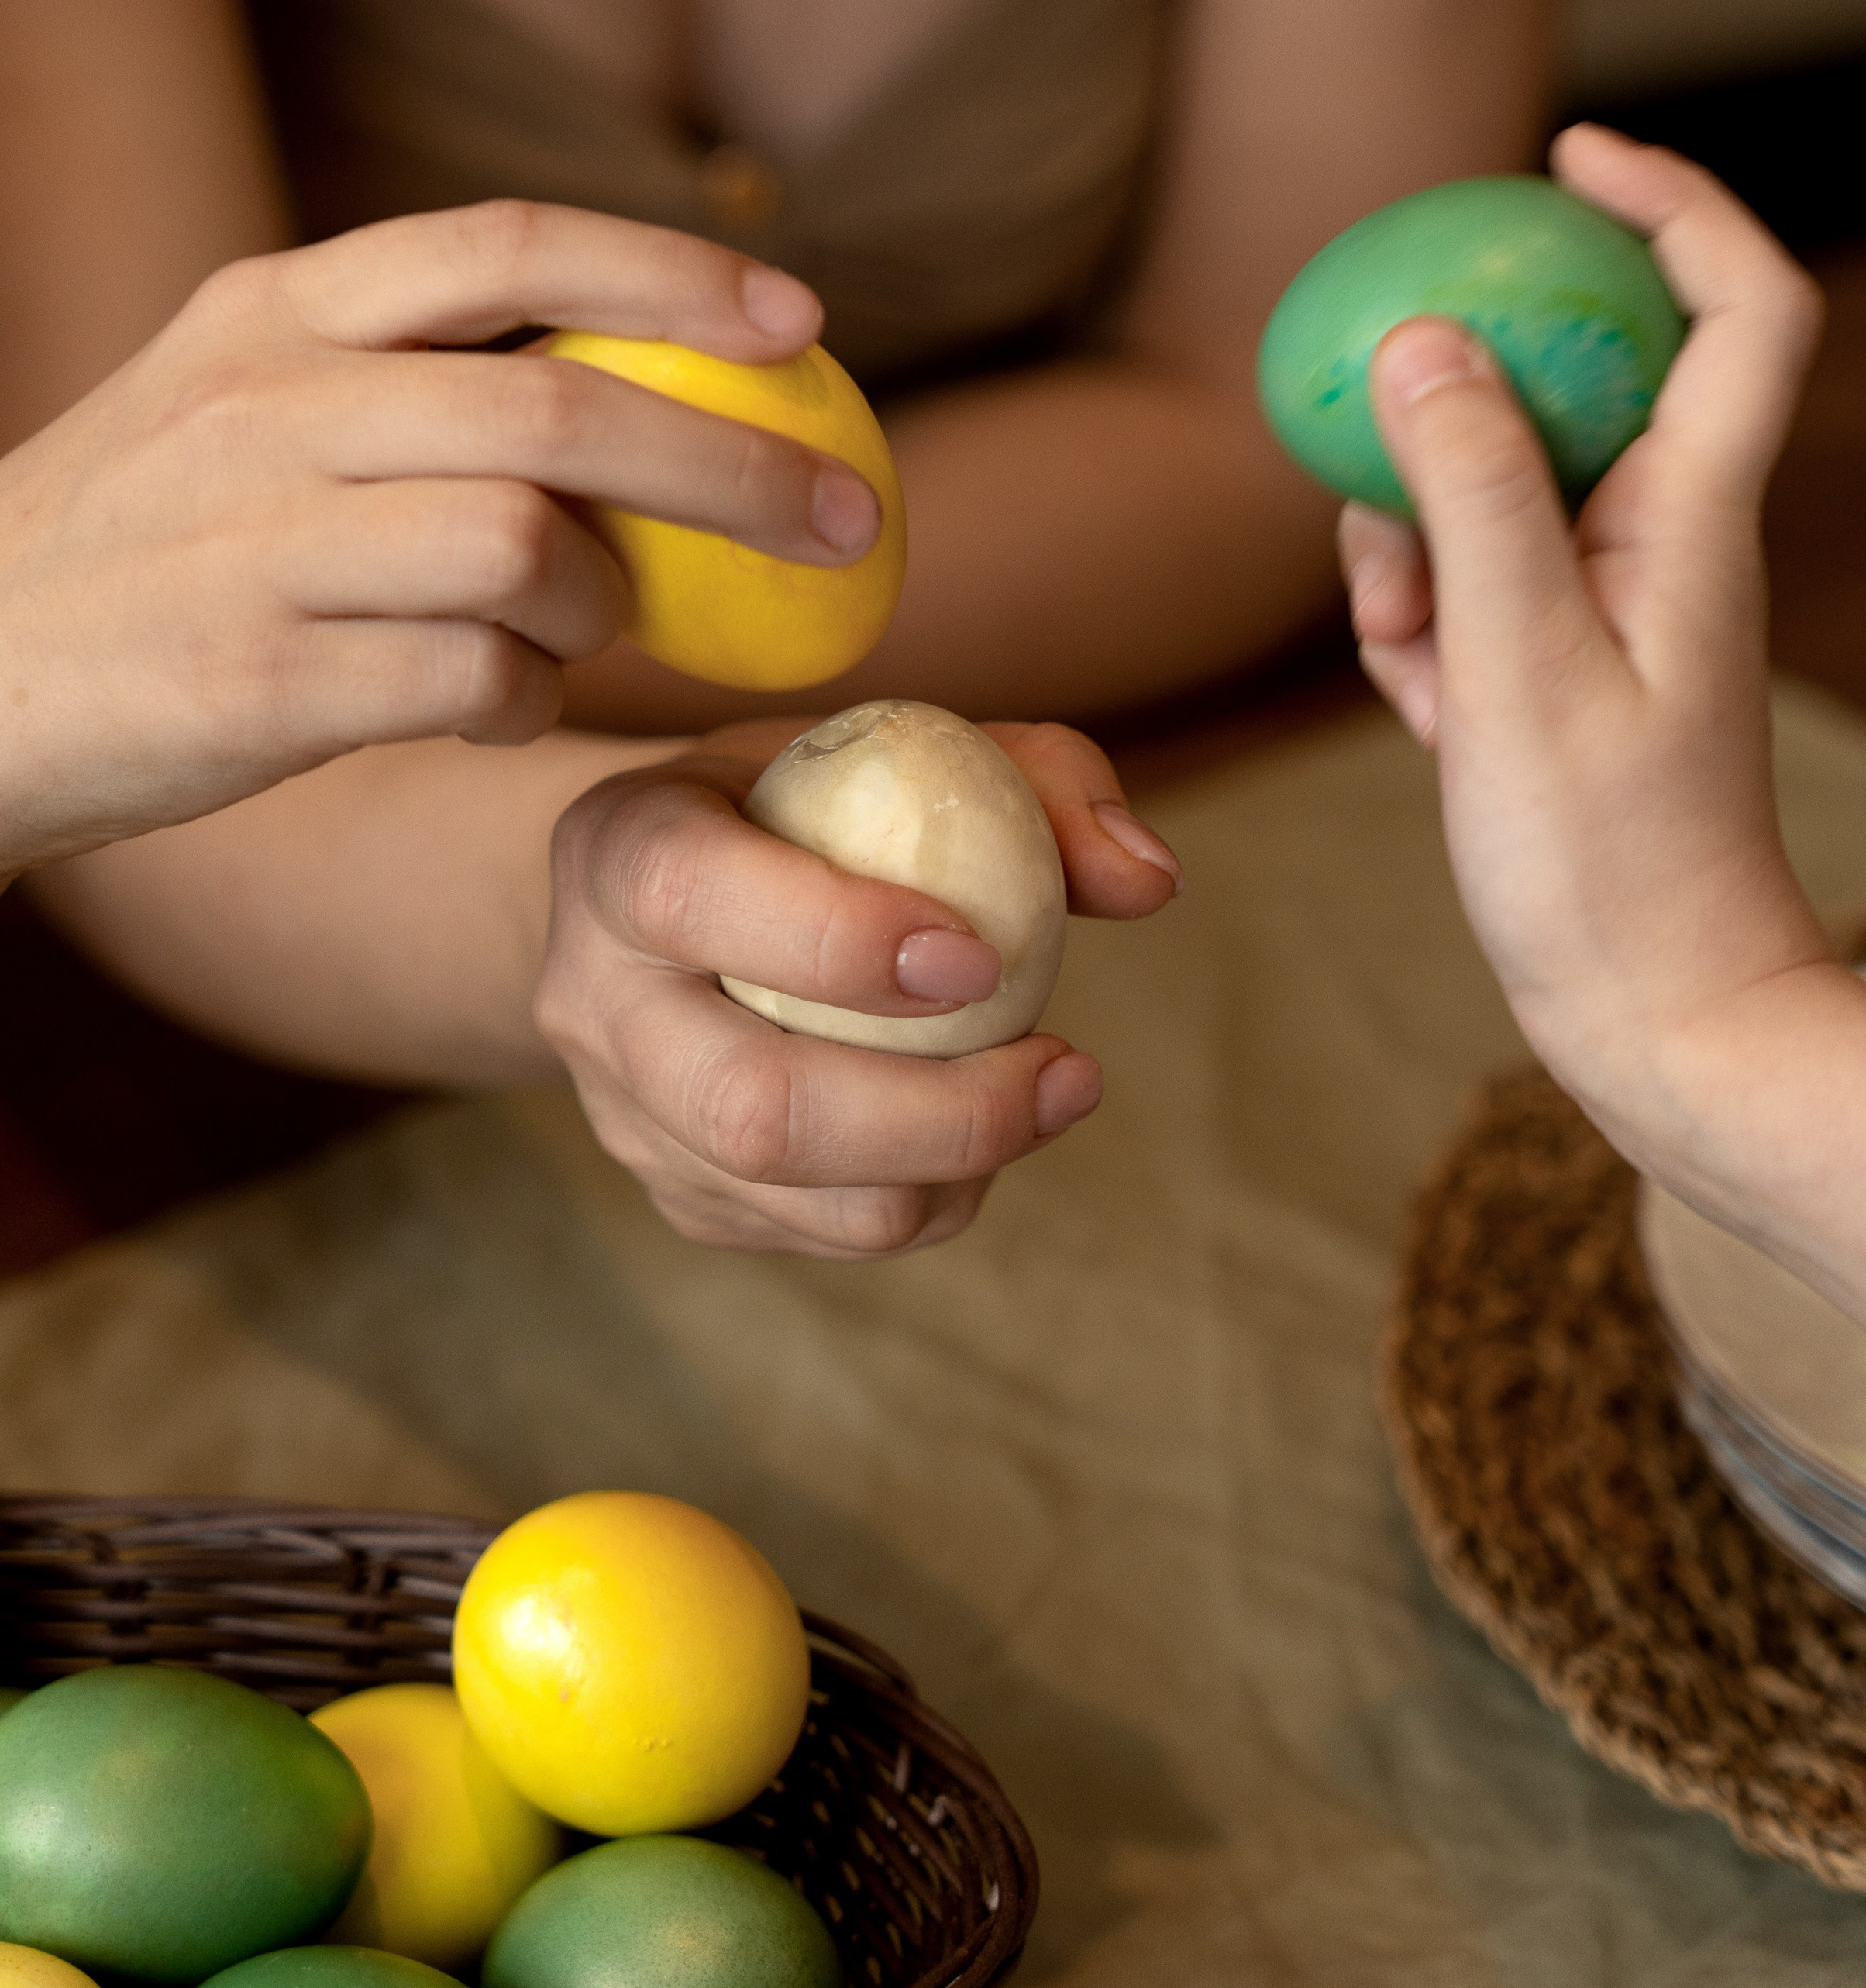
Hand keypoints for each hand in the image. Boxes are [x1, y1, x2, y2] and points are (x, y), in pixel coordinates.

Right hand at [0, 202, 877, 876]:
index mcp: (275, 309)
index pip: (507, 245)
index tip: (803, 320)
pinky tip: (500, 704)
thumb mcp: (245, 409)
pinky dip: (523, 698)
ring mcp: (253, 542)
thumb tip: (650, 395)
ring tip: (583, 632)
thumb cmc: (152, 549)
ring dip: (603, 605)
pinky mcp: (253, 681)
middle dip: (733, 464)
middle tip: (842, 518)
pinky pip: (469, 680)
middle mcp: (266, 403)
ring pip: (525, 550)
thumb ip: (415, 383)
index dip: (672, 274)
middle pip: (561, 409)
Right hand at [534, 719, 1181, 1254]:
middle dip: (932, 1112)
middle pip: (747, 1105)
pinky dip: (927, 1196)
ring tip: (1046, 1092)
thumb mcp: (900, 751)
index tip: (983, 956)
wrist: (673, 903)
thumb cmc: (812, 805)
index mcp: (619, 847)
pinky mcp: (680, 1196)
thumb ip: (1037, 783)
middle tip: (1067, 1072)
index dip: (834, 937)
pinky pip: (815, 1236)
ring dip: (952, 1167)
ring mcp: (625, 1116)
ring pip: (790, 1196)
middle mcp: (594, 997)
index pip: (691, 898)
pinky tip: (978, 1127)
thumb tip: (1149, 878)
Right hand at [1337, 126, 1829, 1135]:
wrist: (1657, 1019)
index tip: (1566, 154)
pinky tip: (1416, 698)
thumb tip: (1424, 337)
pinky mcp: (1559, 669)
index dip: (1671, 203)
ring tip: (1407, 642)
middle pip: (1578, 382)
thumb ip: (1473, 496)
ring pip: (1495, 489)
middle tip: (1377, 405)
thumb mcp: (1518, 668)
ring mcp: (1610, 605)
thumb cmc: (1609, 862)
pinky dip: (1420, 621)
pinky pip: (1468, 587)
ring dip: (1418, 533)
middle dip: (1464, 394)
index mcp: (1695, 518)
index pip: (1737, 306)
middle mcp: (1666, 541)